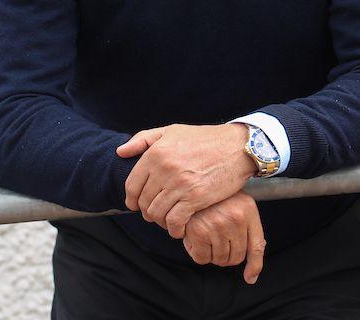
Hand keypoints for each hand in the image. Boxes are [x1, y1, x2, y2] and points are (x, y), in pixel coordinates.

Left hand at [116, 123, 256, 237]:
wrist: (238, 147)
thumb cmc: (205, 138)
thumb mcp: (173, 131)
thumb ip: (144, 139)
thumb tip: (120, 152)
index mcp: (156, 153)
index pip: (132, 185)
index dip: (132, 199)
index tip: (138, 205)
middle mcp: (165, 169)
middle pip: (144, 202)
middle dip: (147, 211)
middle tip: (157, 213)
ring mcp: (180, 184)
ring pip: (157, 213)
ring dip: (160, 221)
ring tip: (168, 220)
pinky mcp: (195, 197)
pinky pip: (175, 221)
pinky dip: (174, 229)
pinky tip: (179, 228)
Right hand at [182, 192, 265, 283]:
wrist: (192, 185)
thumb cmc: (218, 199)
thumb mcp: (239, 206)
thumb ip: (249, 233)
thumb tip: (251, 276)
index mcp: (248, 210)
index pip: (257, 246)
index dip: (255, 266)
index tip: (250, 277)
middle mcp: (235, 218)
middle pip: (236, 257)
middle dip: (228, 256)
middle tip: (219, 243)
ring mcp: (217, 225)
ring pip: (219, 259)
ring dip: (213, 254)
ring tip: (208, 237)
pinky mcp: (199, 231)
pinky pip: (202, 258)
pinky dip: (199, 254)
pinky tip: (196, 239)